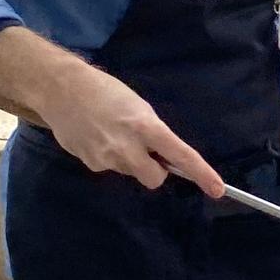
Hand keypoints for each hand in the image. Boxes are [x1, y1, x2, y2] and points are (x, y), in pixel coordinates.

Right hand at [29, 61, 222, 197]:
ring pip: (131, 172)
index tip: (217, 189)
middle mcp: (128, 147)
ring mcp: (106, 159)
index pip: (180, 155)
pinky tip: (97, 138)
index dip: (201, 174)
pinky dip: (110, 157)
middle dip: (156, 170)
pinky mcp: (90, 164)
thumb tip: (163, 155)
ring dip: (130, 161)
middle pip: (155, 179)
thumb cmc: (106, 92)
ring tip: (114, 134)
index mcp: (146, 127)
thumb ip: (152, 132)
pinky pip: (110, 168)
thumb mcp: (138, 107)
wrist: (62, 90)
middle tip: (147, 151)